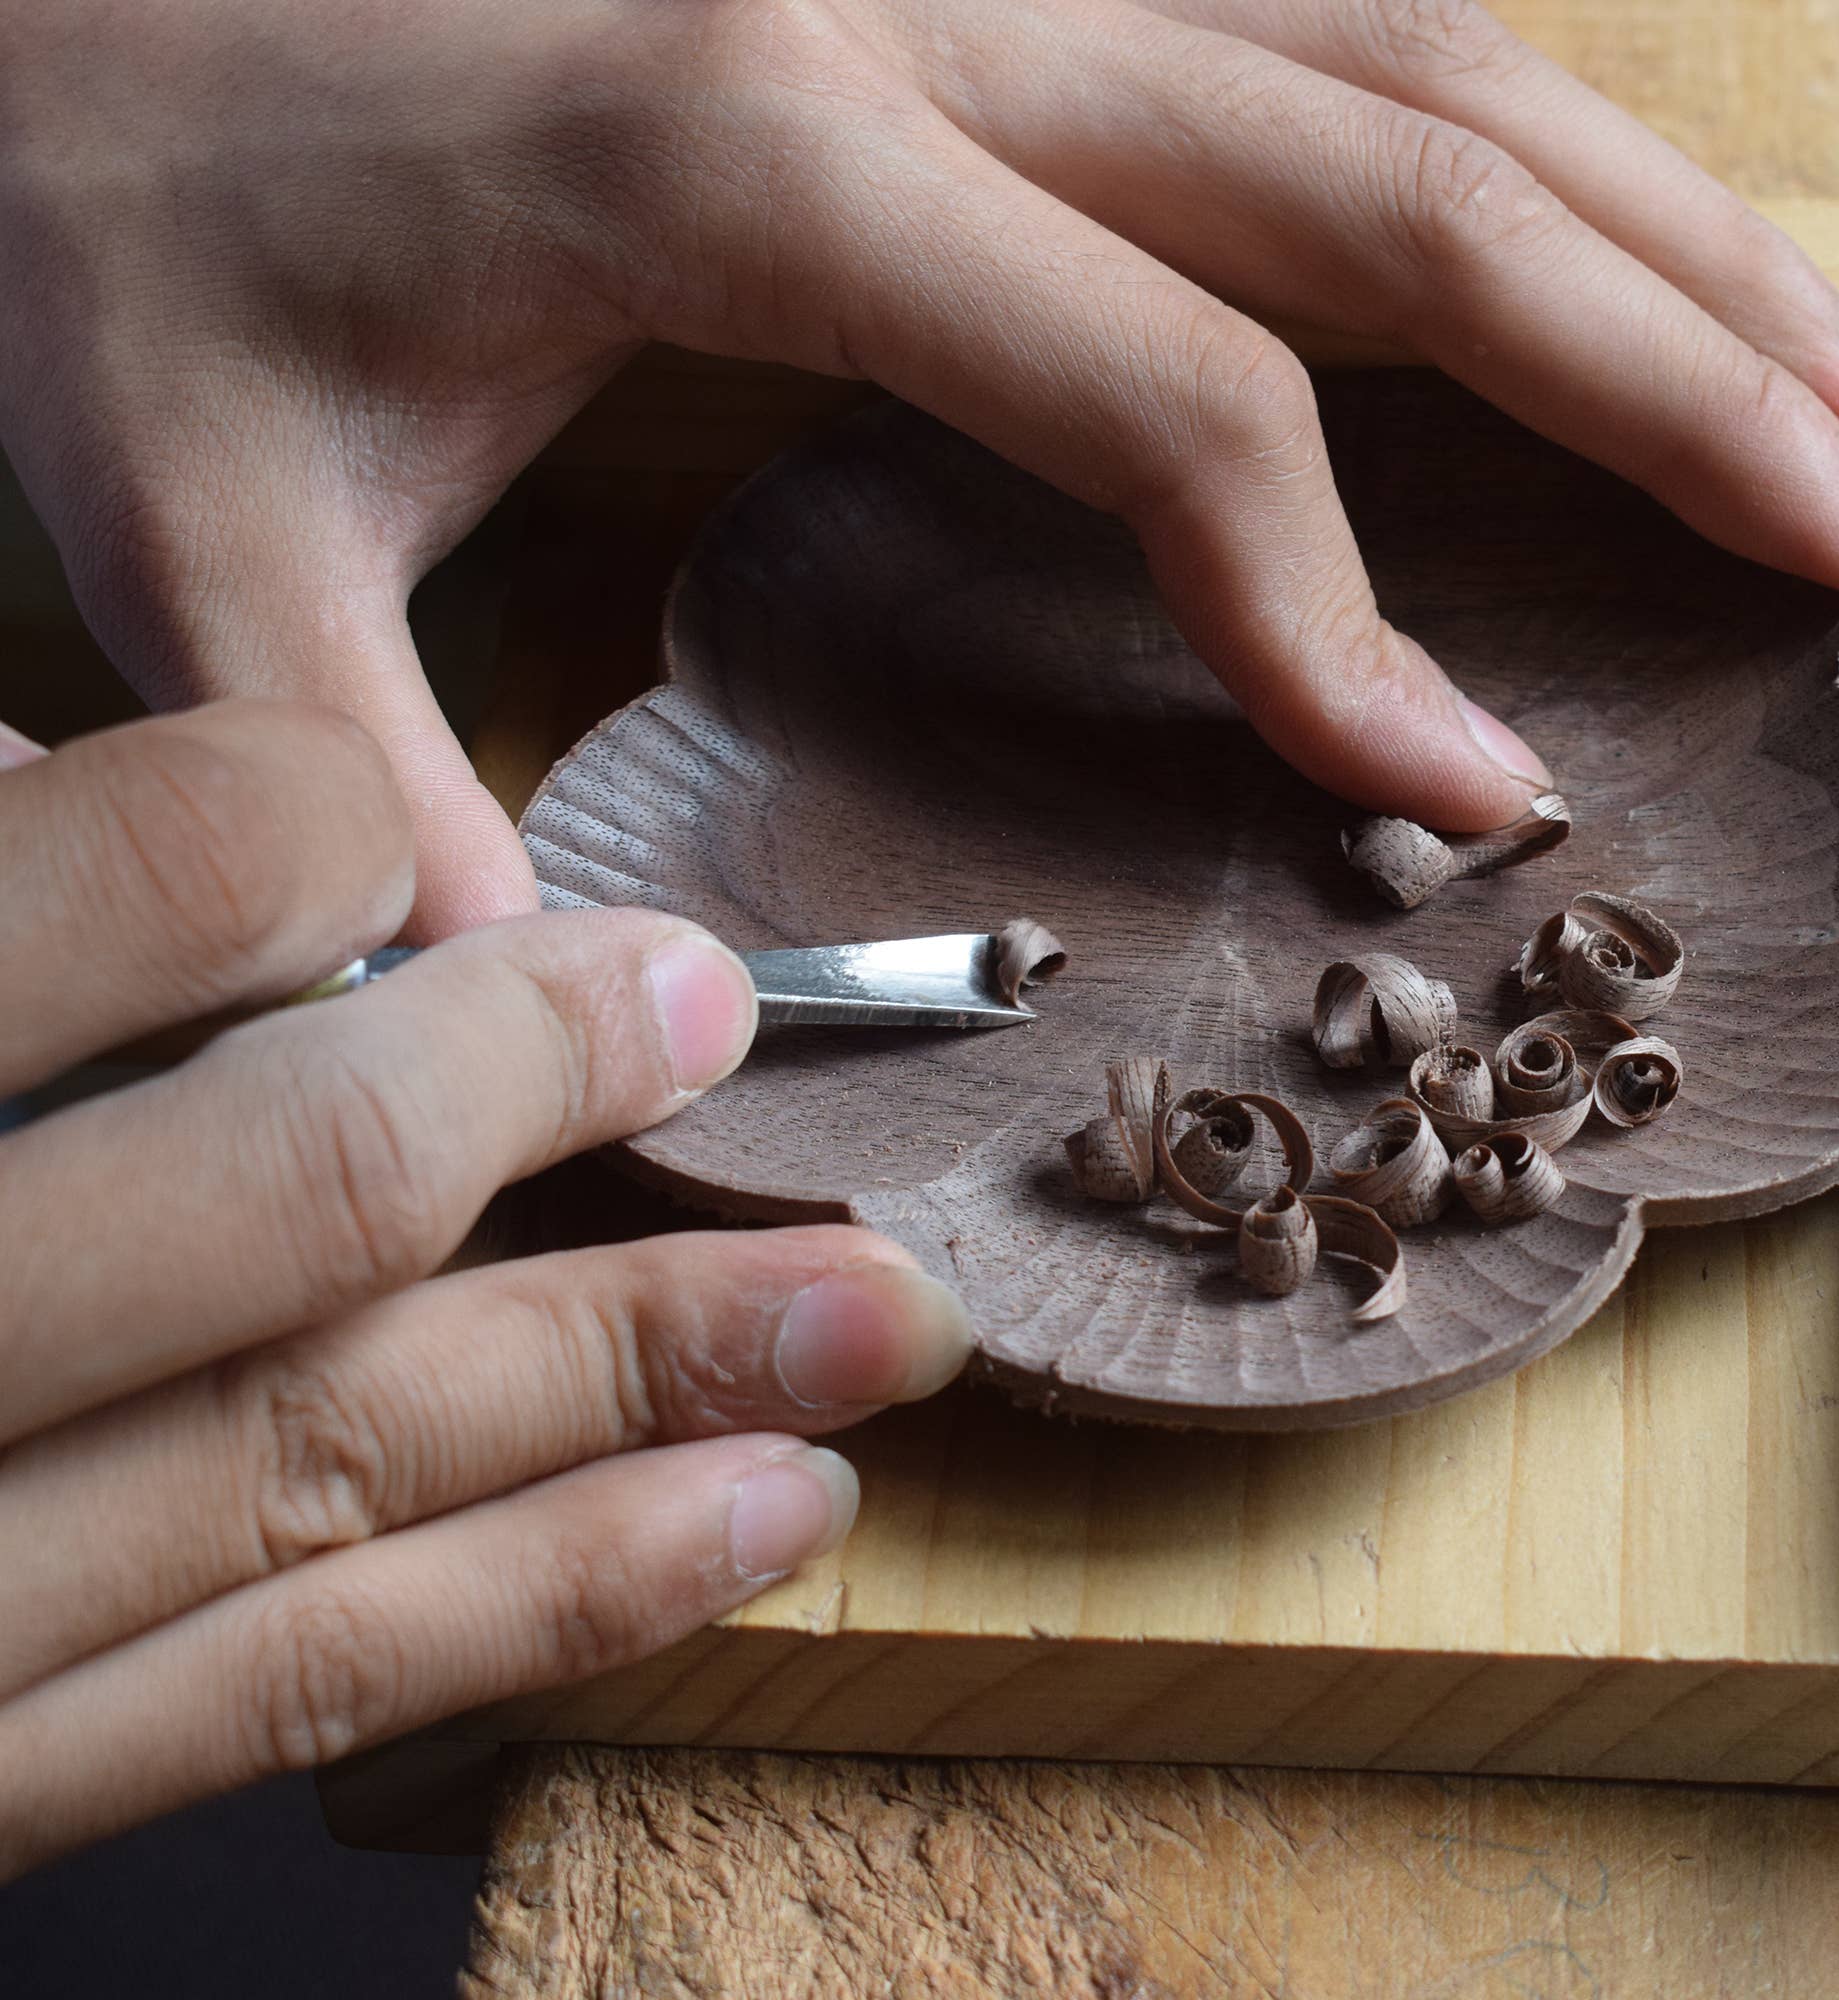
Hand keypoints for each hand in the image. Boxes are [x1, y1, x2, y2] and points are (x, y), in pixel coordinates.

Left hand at [0, 0, 1838, 939]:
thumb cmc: (124, 218)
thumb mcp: (199, 543)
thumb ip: (386, 824)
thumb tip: (610, 1073)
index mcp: (758, 140)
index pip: (1175, 392)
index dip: (1352, 613)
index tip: (1470, 807)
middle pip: (1396, 170)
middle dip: (1671, 373)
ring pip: (1423, 53)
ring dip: (1673, 231)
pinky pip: (1344, 14)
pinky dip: (1545, 141)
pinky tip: (1660, 255)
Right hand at [0, 701, 975, 1876]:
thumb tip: (76, 802)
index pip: (79, 896)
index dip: (267, 830)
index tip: (369, 812)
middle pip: (263, 1198)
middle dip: (517, 1083)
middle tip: (700, 998)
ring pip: (330, 1457)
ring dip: (640, 1366)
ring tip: (874, 1313)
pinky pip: (283, 1689)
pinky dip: (548, 1596)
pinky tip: (758, 1517)